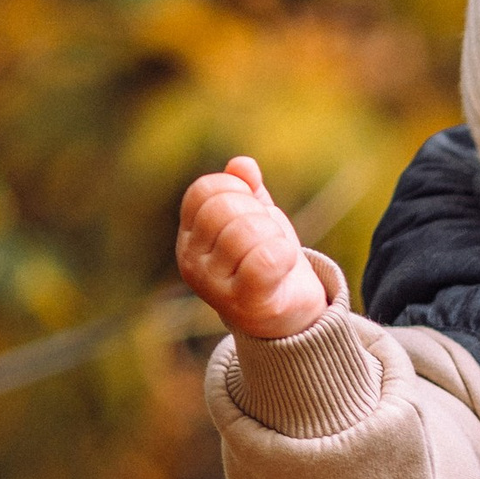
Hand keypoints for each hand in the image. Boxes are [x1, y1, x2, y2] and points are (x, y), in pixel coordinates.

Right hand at [177, 157, 330, 339]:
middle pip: (225, 209)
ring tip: (277, 254)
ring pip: (246, 232)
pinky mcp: (243, 303)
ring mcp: (213, 286)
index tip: (254, 209)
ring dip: (275, 236)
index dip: (238, 189)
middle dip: (259, 214)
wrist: (290, 313)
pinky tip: (284, 266)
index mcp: (189, 236)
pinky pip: (263, 261)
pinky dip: (284, 255)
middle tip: (270, 236)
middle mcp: (191, 261)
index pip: (205, 191)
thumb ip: (248, 190)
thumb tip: (243, 165)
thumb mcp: (257, 218)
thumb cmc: (269, 261)